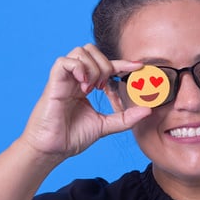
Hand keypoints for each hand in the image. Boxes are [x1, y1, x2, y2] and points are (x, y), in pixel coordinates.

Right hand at [20, 44, 150, 158]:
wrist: (52, 149)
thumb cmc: (72, 137)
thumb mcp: (105, 126)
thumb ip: (126, 118)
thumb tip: (147, 110)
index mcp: (86, 85)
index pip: (106, 65)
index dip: (122, 63)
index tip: (139, 67)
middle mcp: (75, 79)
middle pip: (92, 50)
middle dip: (105, 64)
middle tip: (102, 86)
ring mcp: (64, 79)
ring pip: (80, 52)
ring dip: (92, 67)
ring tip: (91, 87)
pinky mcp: (54, 82)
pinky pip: (64, 61)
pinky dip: (78, 68)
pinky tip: (83, 85)